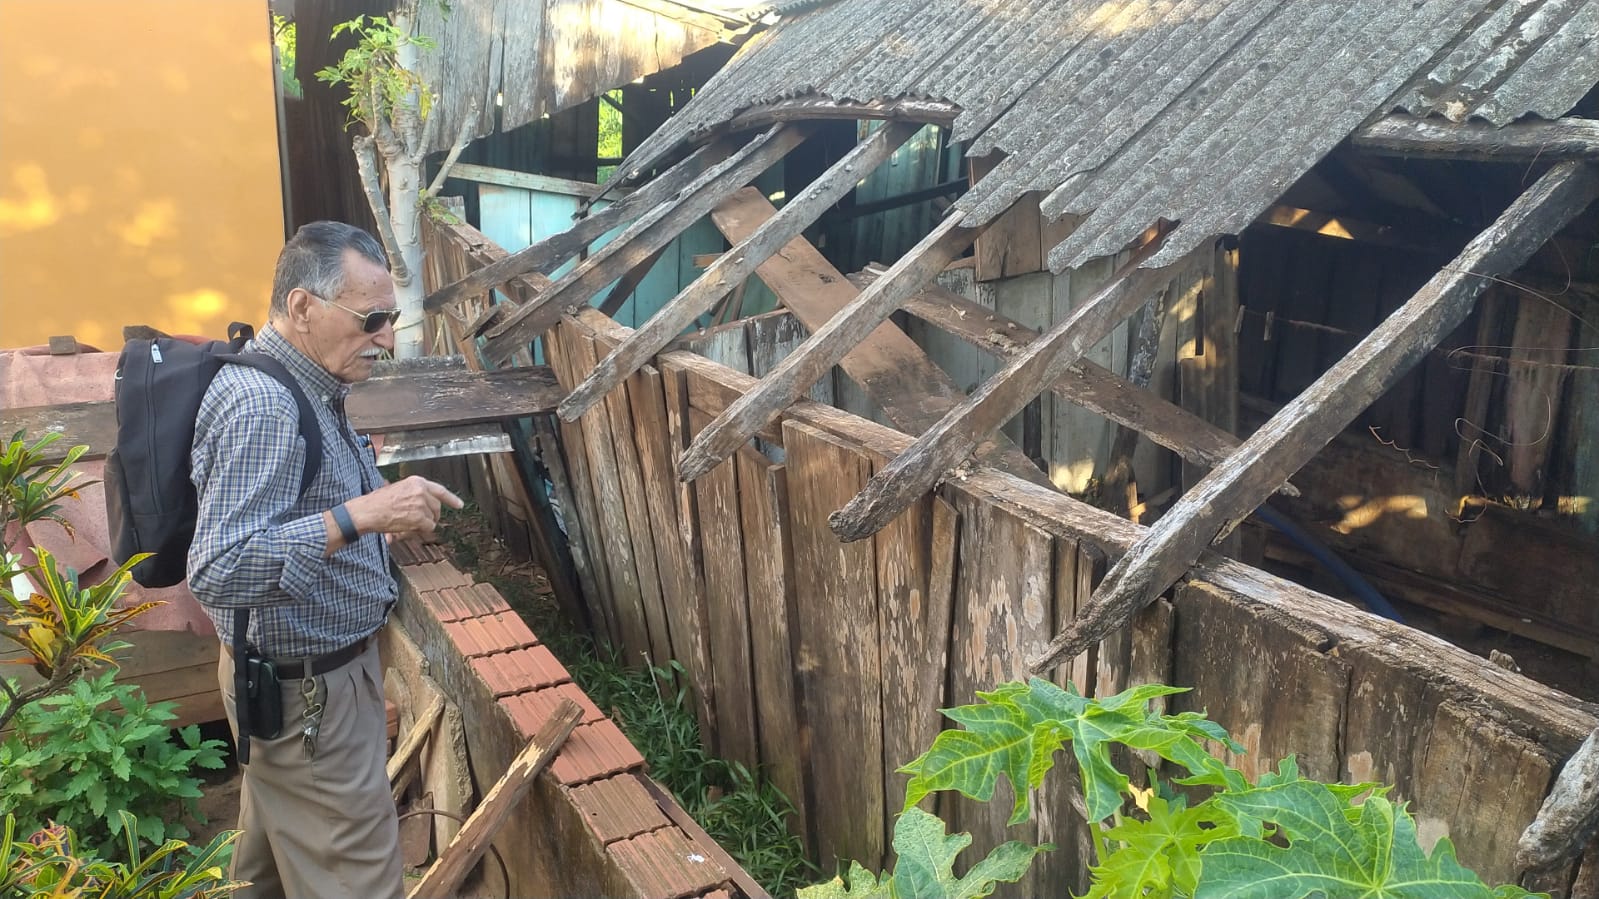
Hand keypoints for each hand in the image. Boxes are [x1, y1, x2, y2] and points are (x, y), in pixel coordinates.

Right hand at [343, 475, 463, 540]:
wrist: (368, 511)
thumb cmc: (378, 502)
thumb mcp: (398, 489)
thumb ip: (414, 494)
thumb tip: (427, 505)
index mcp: (417, 481)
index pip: (440, 490)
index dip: (451, 499)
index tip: (460, 505)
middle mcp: (422, 490)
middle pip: (437, 507)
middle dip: (432, 515)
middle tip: (421, 521)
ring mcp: (422, 504)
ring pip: (432, 518)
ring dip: (422, 523)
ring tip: (406, 522)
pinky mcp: (420, 517)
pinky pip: (428, 527)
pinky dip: (420, 530)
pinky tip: (407, 527)